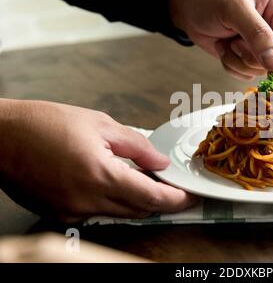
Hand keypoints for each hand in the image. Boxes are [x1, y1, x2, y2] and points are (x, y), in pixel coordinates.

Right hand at [0, 100, 196, 221]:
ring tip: (141, 179)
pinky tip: (113, 183)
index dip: (176, 200)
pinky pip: (98, 213)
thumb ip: (137, 146)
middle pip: (139, 210)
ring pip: (120, 214)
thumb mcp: (100, 123)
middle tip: (168, 184)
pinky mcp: (60, 213)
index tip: (189, 197)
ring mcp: (72, 211)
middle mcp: (86, 200)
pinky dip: (113, 202)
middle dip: (160, 200)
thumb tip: (159, 162)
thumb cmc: (43, 124)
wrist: (0, 137)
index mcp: (100, 175)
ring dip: (137, 201)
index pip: (152, 198)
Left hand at [170, 0, 272, 80]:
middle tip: (235, 42)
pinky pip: (246, 73)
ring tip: (227, 42)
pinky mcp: (248, 55)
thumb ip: (257, 34)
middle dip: (250, 56)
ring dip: (238, 60)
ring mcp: (261, 42)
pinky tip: (224, 48)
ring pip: (259, 68)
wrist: (186, 7)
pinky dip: (231, 65)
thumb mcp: (234, 10)